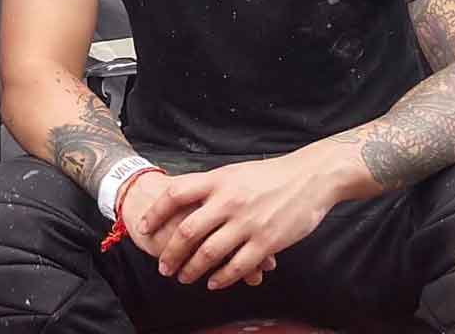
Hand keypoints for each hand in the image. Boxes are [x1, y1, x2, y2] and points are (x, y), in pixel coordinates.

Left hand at [132, 155, 328, 290]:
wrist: (310, 178)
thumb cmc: (270, 175)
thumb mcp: (234, 173)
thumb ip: (210, 187)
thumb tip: (182, 200)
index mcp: (218, 180)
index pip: (175, 194)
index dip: (155, 213)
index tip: (144, 228)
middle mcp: (229, 201)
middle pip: (187, 231)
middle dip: (171, 253)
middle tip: (163, 266)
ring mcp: (247, 222)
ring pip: (209, 253)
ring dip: (192, 269)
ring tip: (184, 277)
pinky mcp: (266, 242)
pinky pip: (237, 266)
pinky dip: (221, 278)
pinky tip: (214, 283)